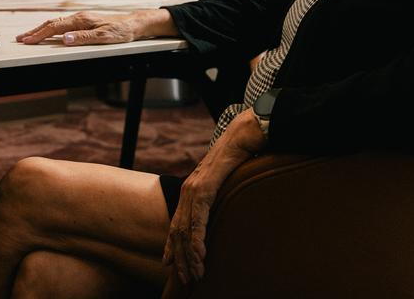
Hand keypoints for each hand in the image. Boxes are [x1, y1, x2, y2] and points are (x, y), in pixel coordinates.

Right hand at [16, 11, 140, 45]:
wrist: (133, 24)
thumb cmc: (121, 31)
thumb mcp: (104, 37)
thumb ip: (83, 38)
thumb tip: (64, 39)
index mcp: (81, 20)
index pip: (54, 28)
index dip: (38, 35)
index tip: (26, 41)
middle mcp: (79, 17)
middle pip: (51, 23)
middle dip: (34, 31)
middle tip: (20, 39)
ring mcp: (81, 19)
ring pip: (56, 23)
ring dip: (41, 29)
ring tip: (29, 36)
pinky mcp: (84, 22)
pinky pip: (62, 24)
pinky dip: (50, 28)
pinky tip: (48, 32)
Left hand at [163, 110, 265, 283]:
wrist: (243, 134)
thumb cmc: (238, 156)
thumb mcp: (223, 181)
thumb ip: (217, 195)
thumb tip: (221, 209)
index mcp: (192, 190)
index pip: (177, 224)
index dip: (172, 245)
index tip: (170, 264)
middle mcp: (188, 190)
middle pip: (179, 231)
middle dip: (181, 258)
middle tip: (185, 279)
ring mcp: (195, 189)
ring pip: (187, 229)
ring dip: (190, 255)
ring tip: (194, 274)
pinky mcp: (205, 187)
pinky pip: (199, 218)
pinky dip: (198, 238)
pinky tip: (200, 255)